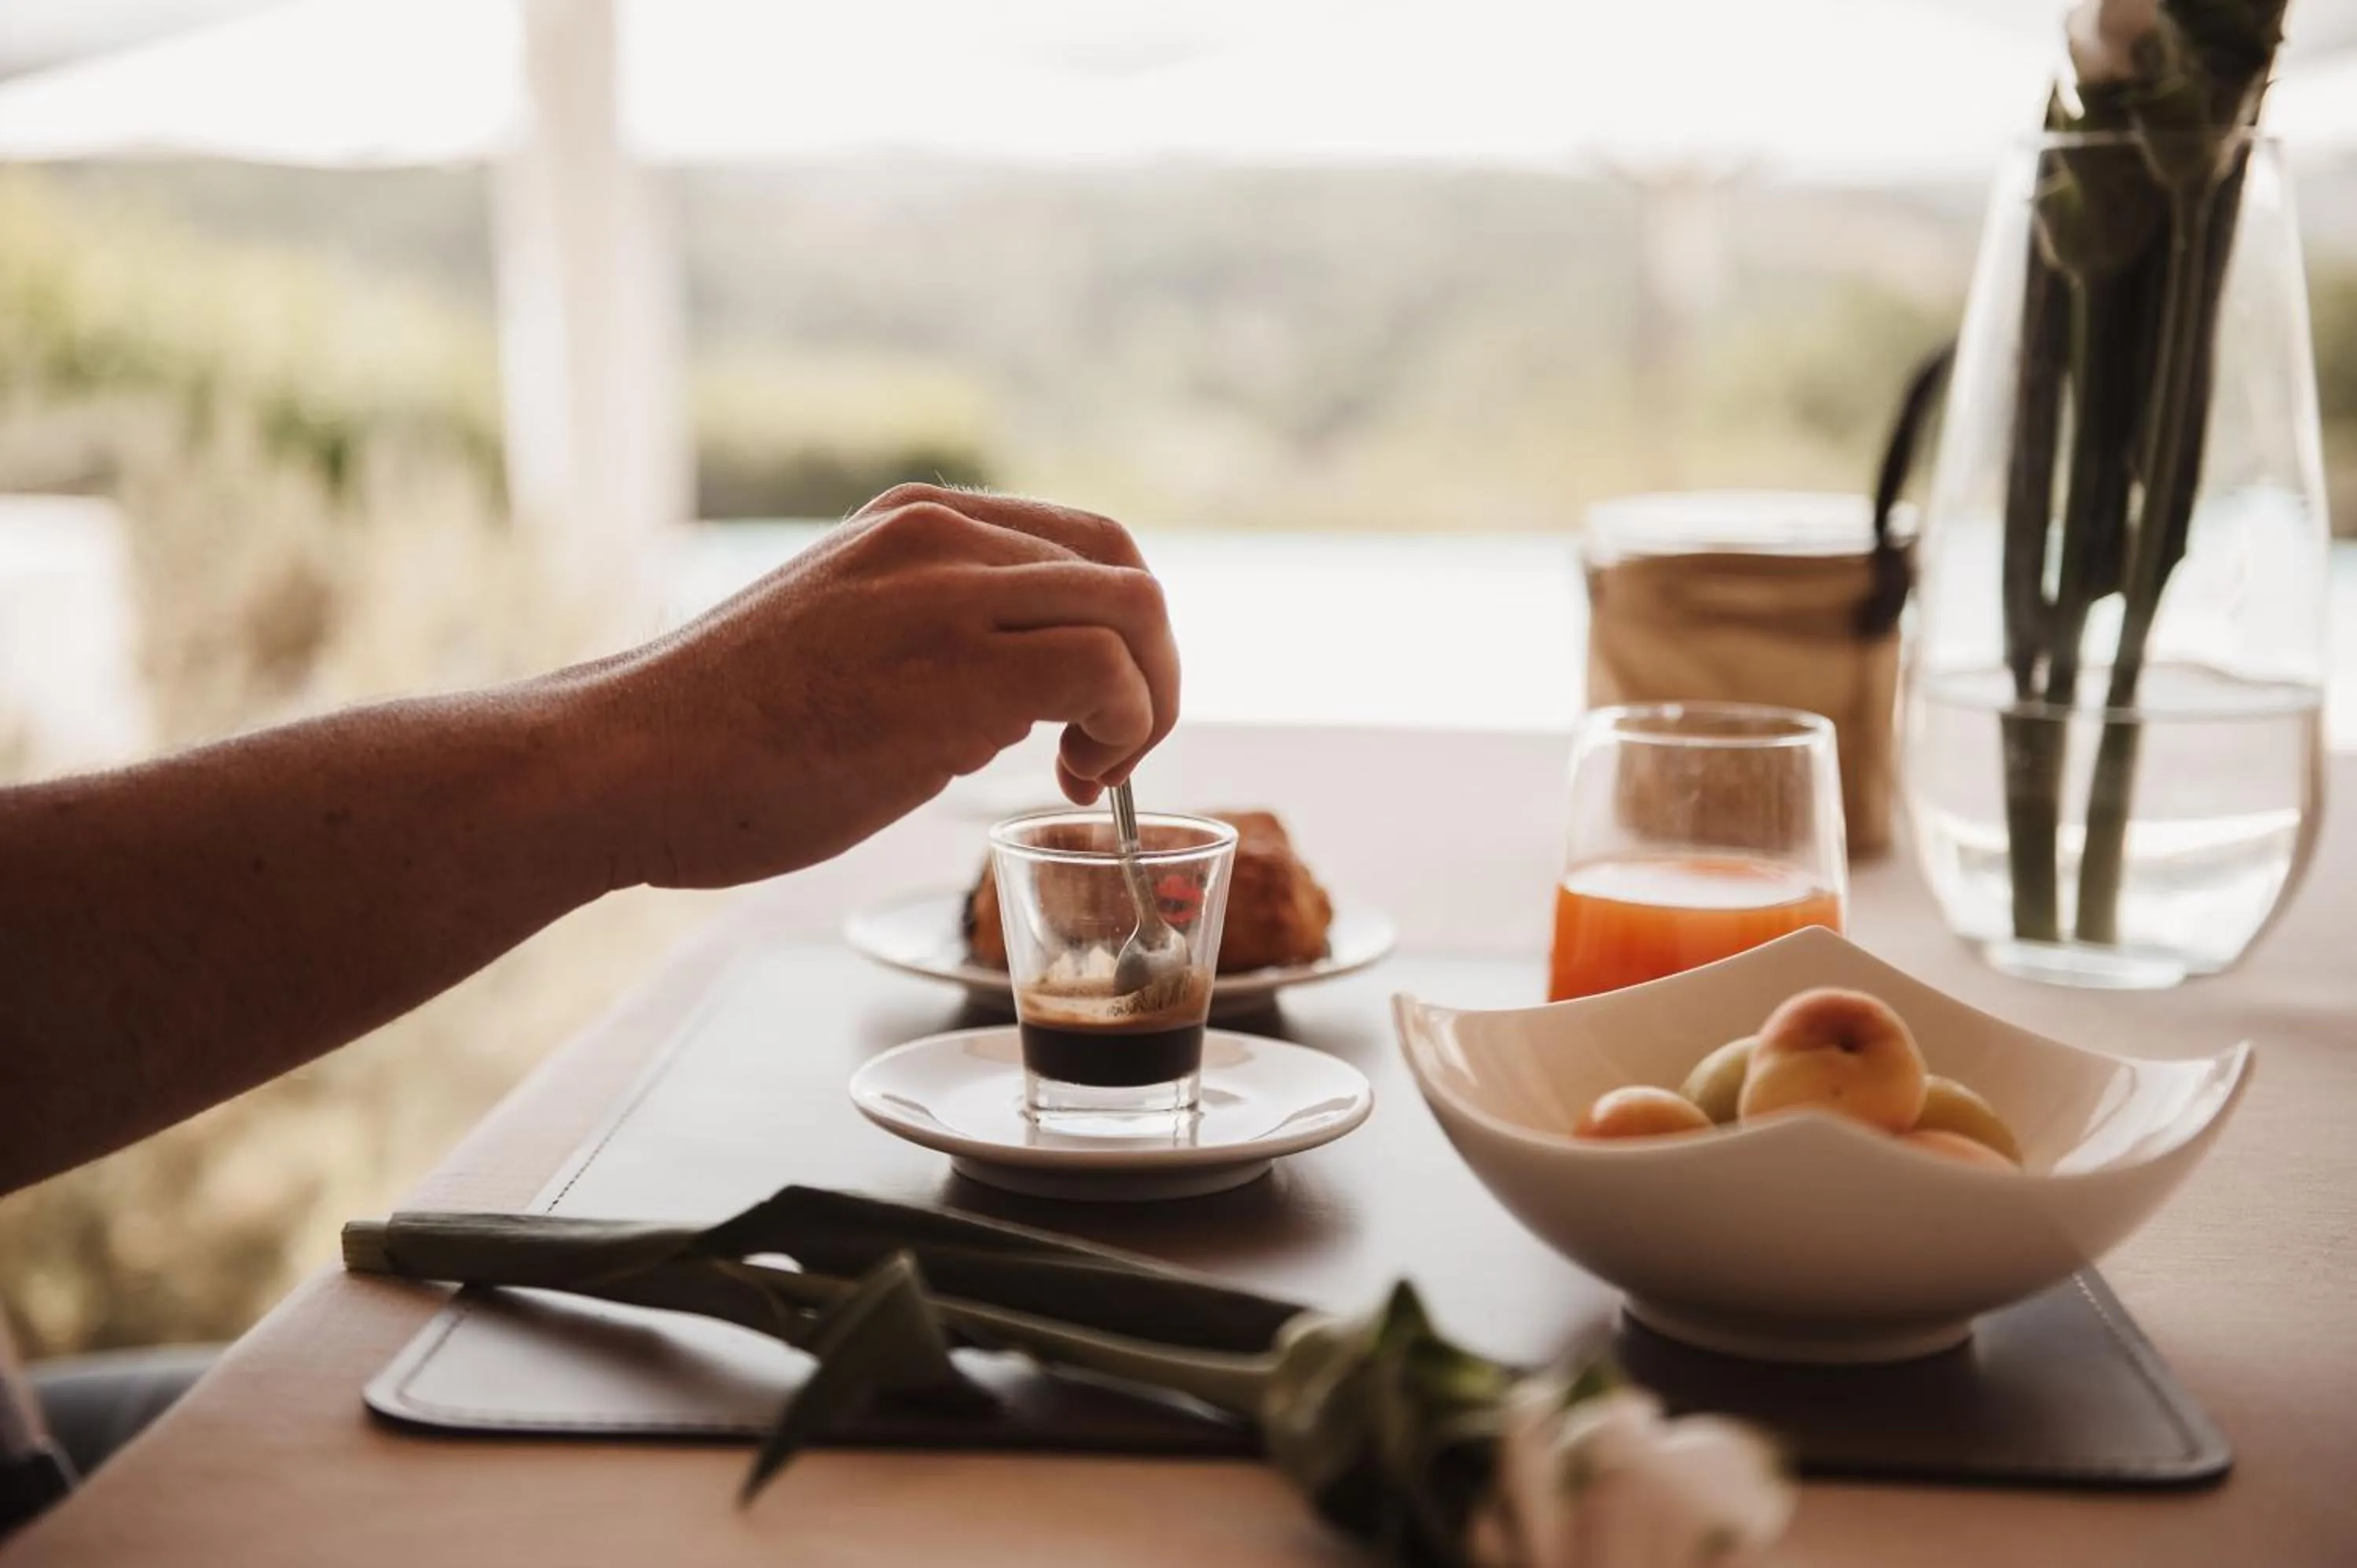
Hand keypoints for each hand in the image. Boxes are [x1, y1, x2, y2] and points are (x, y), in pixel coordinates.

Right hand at [583, 484, 1180, 888]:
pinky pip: (1103, 671)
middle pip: (1125, 566)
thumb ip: (937, 643)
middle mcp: (938, 535)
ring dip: (1147, 702)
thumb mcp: (845, 640)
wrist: (626, 763)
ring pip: (1133, 609)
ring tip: (1088, 773)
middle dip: (1154, 666)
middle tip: (1116, 749)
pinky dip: (1123, 729)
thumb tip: (1027, 699)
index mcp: (914, 521)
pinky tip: (1066, 779)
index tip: (1086, 715)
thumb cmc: (722, 736)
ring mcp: (944, 593)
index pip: (1081, 544)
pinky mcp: (951, 668)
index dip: (1117, 633)